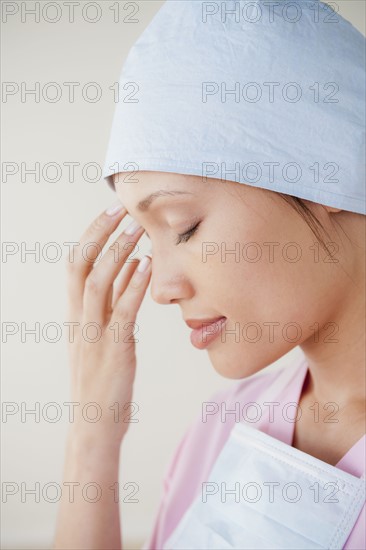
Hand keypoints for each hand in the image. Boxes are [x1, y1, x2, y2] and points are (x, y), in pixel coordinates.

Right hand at [64, 203, 150, 448]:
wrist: (94, 424)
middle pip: (81, 265)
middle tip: (121, 208)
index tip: (111, 212)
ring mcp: (94, 335)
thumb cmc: (102, 378)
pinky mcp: (114, 351)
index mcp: (76, 314)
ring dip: (117, 252)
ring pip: (98, 283)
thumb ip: (115, 300)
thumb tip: (131, 264)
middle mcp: (80, 320)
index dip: (91, 234)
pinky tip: (148, 266)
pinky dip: (135, 286)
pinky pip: (122, 312)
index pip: (75, 264)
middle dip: (100, 233)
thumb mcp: (103, 334)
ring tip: (137, 228)